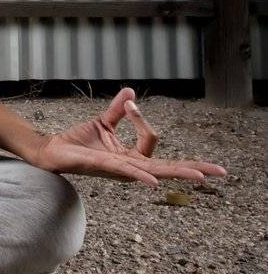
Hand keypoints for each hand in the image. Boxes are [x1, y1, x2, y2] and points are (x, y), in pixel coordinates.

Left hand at [29, 86, 227, 188]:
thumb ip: (118, 110)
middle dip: (194, 168)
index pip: (151, 140)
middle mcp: (129, 167)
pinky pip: (127, 172)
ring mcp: (119, 170)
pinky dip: (140, 175)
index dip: (143, 120)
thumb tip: (131, 92)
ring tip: (201, 176)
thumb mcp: (102, 122)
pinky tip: (153, 181)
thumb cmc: (78, 143)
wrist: (52, 152)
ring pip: (154, 171)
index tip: (129, 105)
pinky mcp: (104, 167)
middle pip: (168, 167)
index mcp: (130, 157)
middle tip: (220, 171)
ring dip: (178, 173)